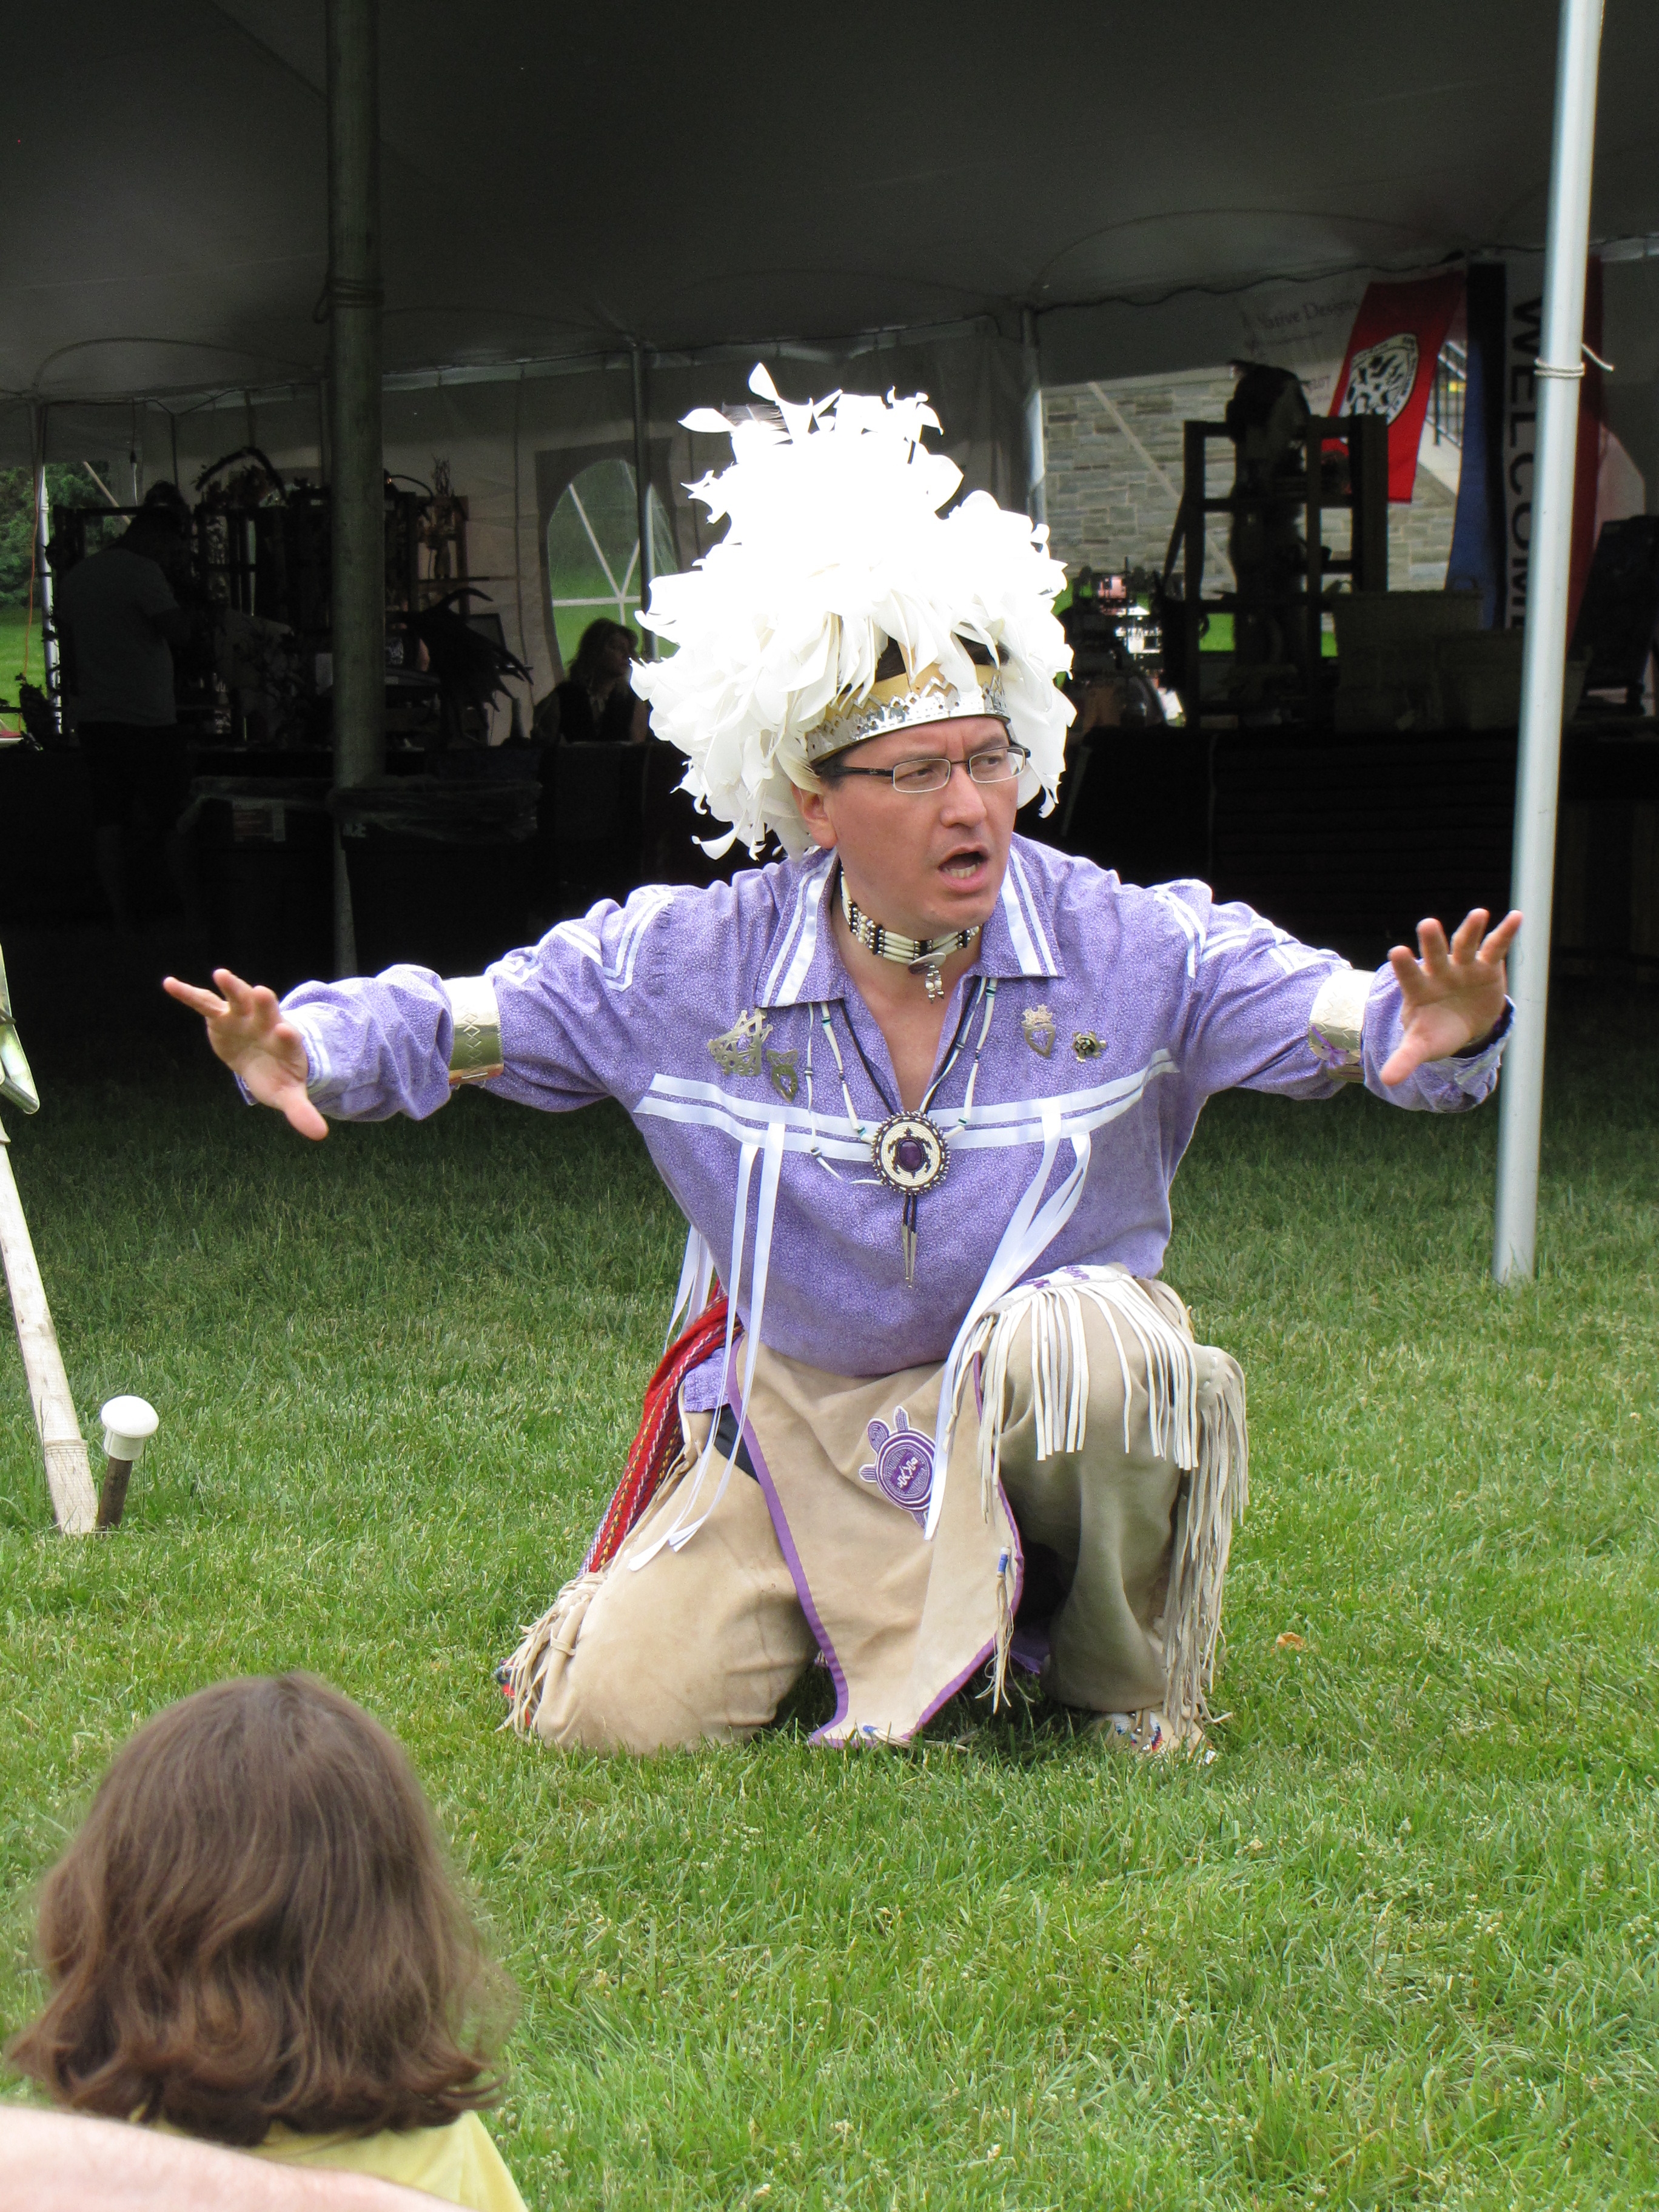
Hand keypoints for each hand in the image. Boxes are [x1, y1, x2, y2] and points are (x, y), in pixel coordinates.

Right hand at [161, 968, 327, 1138]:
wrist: (265, 1059)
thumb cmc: (278, 1076)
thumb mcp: (288, 1095)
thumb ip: (301, 1111)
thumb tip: (320, 1135)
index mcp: (286, 1044)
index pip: (289, 1039)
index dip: (287, 1036)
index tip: (286, 1032)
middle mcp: (266, 1024)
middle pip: (267, 1011)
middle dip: (264, 1002)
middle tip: (262, 991)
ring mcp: (243, 1017)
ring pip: (238, 999)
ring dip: (231, 987)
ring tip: (221, 974)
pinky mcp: (221, 1016)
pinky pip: (204, 1002)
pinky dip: (188, 994)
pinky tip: (169, 983)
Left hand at [1379, 908, 1519, 1085]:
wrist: (1462, 1024)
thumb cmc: (1436, 1031)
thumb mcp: (1421, 1046)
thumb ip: (1405, 1059)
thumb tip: (1386, 1081)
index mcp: (1419, 990)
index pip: (1409, 976)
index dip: (1405, 965)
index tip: (1397, 951)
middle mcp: (1439, 972)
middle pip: (1435, 954)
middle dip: (1433, 941)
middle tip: (1427, 924)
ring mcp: (1463, 966)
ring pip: (1465, 944)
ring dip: (1470, 929)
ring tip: (1478, 913)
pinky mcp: (1486, 965)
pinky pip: (1495, 946)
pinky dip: (1505, 932)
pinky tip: (1516, 917)